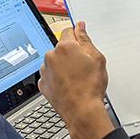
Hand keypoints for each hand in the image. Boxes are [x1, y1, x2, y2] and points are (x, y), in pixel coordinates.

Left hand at [39, 22, 115, 138]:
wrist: (81, 111)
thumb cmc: (90, 87)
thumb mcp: (97, 58)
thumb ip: (86, 39)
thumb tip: (80, 26)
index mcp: (64, 47)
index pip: (69, 31)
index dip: (78, 38)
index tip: (83, 45)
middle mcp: (50, 57)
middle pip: (61, 47)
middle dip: (71, 53)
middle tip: (84, 66)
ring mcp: (44, 71)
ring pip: (55, 61)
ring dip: (63, 65)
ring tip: (77, 78)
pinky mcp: (43, 84)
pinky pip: (50, 74)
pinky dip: (58, 77)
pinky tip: (69, 84)